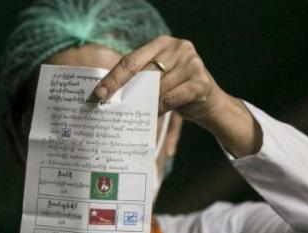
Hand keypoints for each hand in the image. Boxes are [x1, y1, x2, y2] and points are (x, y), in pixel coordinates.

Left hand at [93, 35, 227, 127]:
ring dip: (145, 103)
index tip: (99, 93)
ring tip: (137, 112)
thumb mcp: (158, 78)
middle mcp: (179, 48)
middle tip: (111, 106)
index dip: (113, 78)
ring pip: (158, 88)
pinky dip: (160, 108)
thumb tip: (109, 94)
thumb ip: (140, 78)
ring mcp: (192, 63)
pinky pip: (172, 98)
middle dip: (126, 92)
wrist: (209, 102)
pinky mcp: (201, 82)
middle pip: (144, 73)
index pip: (131, 60)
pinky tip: (154, 114)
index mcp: (162, 43)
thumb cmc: (176, 89)